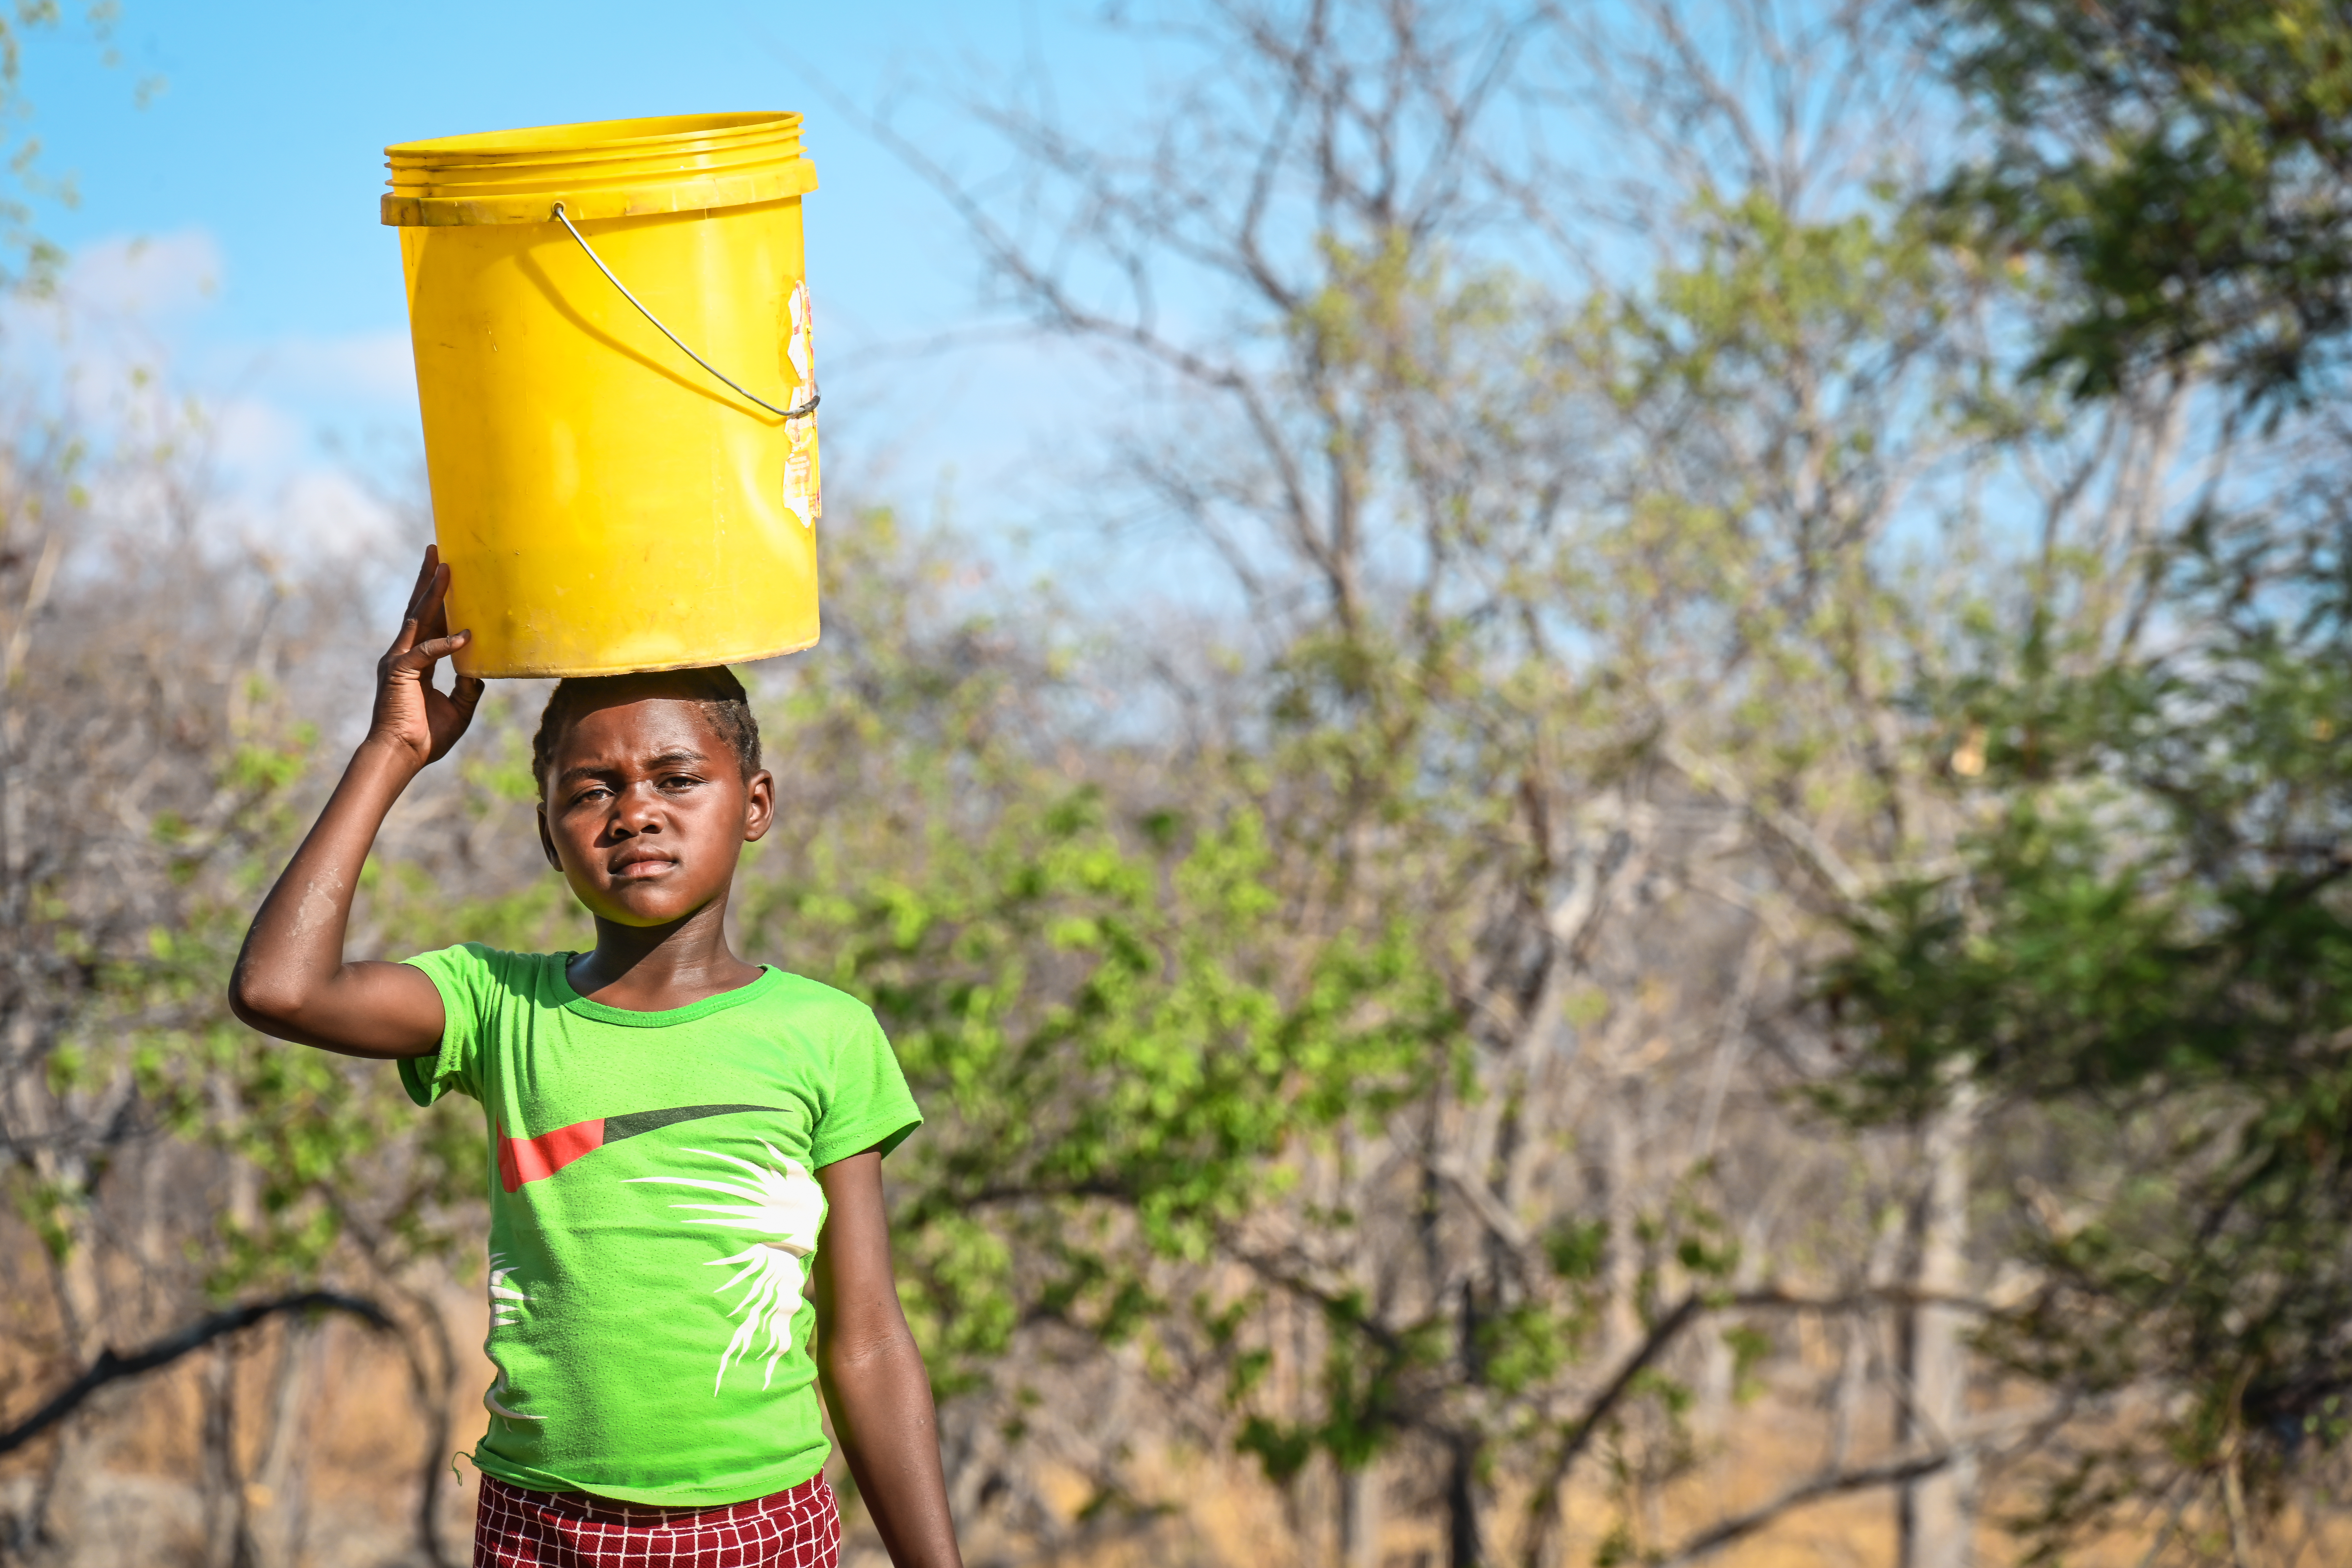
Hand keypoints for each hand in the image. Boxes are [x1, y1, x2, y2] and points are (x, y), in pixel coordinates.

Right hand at [369, 545, 483, 769]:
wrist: (401, 756)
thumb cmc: (425, 736)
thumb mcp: (458, 708)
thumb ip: (468, 686)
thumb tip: (482, 670)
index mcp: (416, 662)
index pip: (428, 622)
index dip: (437, 598)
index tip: (446, 574)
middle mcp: (404, 655)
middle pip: (418, 609)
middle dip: (429, 580)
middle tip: (438, 550)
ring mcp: (399, 661)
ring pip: (418, 619)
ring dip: (433, 593)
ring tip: (445, 566)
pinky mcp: (399, 672)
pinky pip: (426, 652)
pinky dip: (446, 643)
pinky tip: (466, 635)